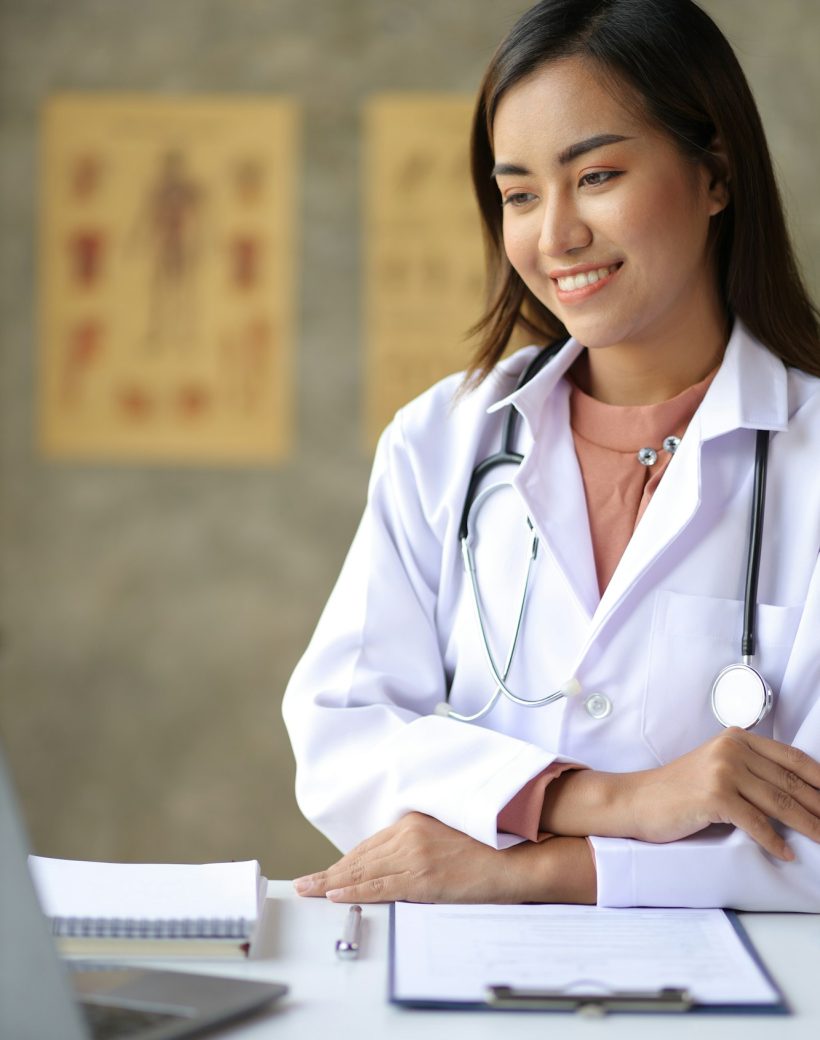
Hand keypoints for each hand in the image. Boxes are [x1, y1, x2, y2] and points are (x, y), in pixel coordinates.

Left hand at [293, 812, 595, 903]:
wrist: (516, 858)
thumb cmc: (487, 846)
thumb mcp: (447, 832)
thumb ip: (419, 839)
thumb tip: (396, 856)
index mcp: (415, 821)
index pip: (371, 844)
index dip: (347, 860)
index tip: (330, 870)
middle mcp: (410, 834)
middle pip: (361, 856)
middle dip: (332, 871)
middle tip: (306, 883)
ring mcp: (415, 856)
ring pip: (364, 872)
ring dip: (334, 882)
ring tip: (311, 890)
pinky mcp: (423, 879)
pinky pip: (380, 888)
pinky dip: (356, 892)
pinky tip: (337, 895)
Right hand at [541, 729, 819, 860]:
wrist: (638, 800)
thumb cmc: (678, 791)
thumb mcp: (718, 768)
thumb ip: (751, 770)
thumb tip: (795, 794)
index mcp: (737, 739)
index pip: (792, 758)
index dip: (819, 779)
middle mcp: (732, 749)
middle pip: (789, 782)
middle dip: (817, 807)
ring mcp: (723, 770)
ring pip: (779, 803)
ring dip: (807, 826)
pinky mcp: (715, 796)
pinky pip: (756, 823)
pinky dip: (774, 842)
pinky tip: (787, 854)